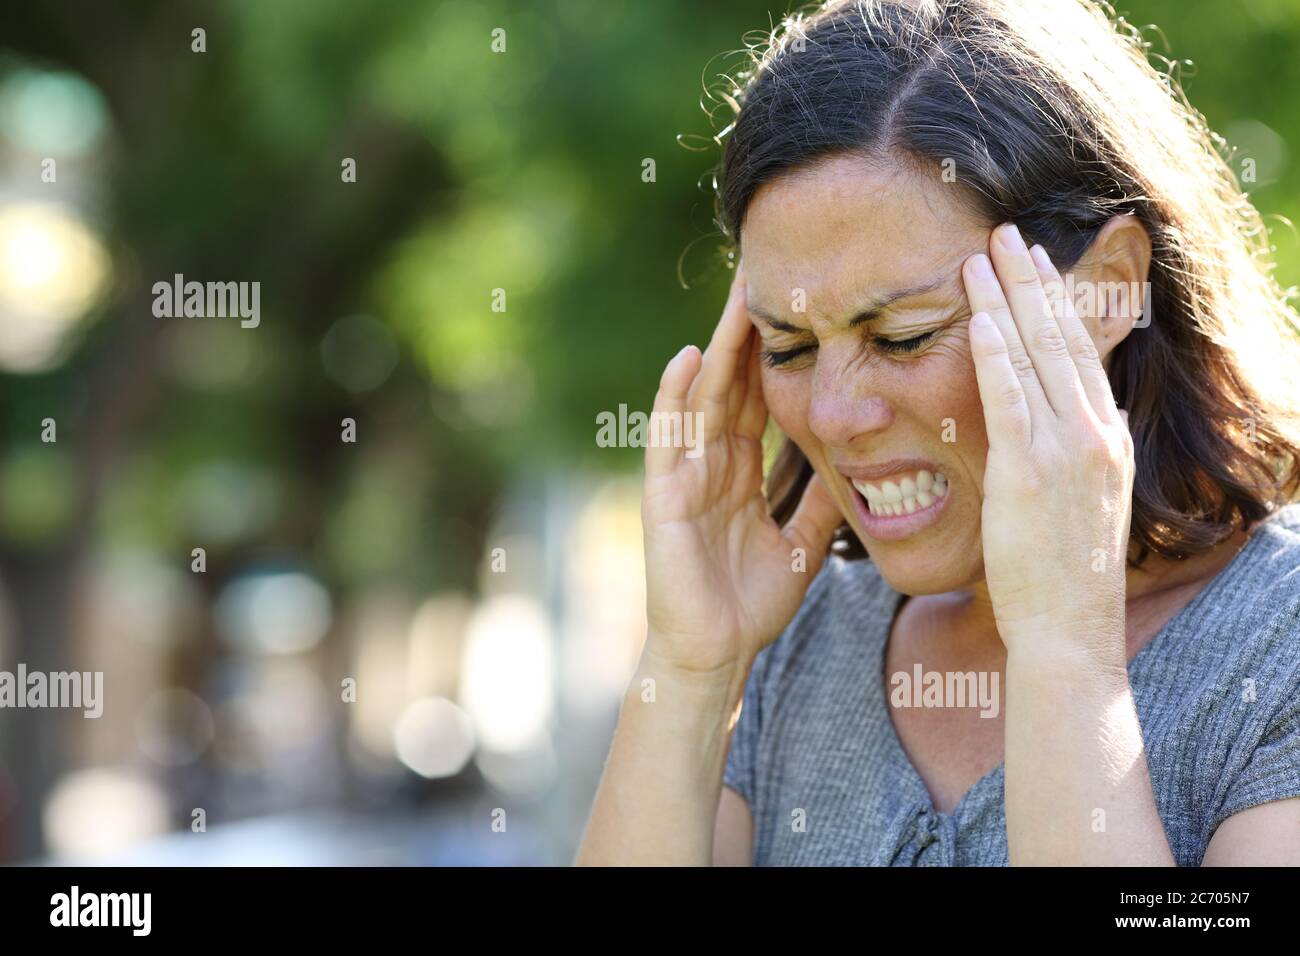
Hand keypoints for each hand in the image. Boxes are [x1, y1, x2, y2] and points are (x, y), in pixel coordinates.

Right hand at [641, 265, 842, 675]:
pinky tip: (688, 358)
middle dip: (750, 329)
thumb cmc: (750, 603)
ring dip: (719, 345)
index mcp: (740, 470)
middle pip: (732, 381)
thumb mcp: (803, 543)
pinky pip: (669, 438)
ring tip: (737, 296)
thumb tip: (856, 468)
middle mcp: (710, 461)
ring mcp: (685, 474)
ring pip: (703, 395)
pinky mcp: (664, 495)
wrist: (715, 653)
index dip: (777, 352)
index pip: (760, 396)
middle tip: (768, 272)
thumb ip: (821, 502)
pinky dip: (674, 398)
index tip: (800, 306)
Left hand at [962, 223, 1134, 660]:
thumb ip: (1062, 458)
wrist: (1070, 630)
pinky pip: (1009, 399)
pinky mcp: (1028, 472)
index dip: (1055, 302)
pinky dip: (993, 353)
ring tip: (982, 253)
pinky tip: (976, 315)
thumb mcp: (1078, 504)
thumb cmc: (1063, 577)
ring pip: (1034, 356)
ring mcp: (1064, 451)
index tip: (1033, 264)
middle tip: (1006, 233)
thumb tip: (1038, 429)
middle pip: (1060, 339)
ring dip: (1004, 299)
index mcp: (1105, 440)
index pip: (1080, 353)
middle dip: (1030, 281)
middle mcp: (1093, 434)